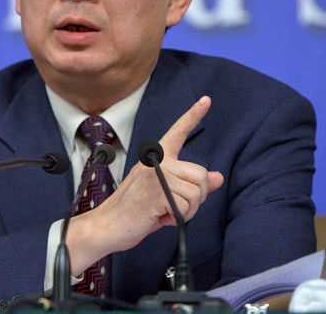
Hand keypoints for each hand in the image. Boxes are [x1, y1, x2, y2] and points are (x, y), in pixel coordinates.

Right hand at [65, 96, 223, 274]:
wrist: (107, 226)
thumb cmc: (135, 211)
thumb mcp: (165, 195)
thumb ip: (191, 185)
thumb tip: (218, 178)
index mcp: (156, 158)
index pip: (177, 132)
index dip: (193, 116)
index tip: (206, 100)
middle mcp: (156, 161)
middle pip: (201, 175)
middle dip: (195, 198)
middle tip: (172, 206)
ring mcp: (155, 175)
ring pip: (196, 193)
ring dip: (186, 211)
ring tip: (163, 212)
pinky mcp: (156, 192)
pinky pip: (186, 207)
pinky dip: (177, 219)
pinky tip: (158, 217)